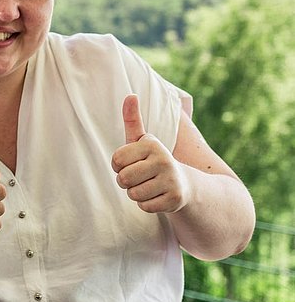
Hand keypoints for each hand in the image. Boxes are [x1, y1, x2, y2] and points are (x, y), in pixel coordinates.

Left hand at [112, 94, 189, 212]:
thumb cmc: (154, 160)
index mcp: (152, 144)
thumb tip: (130, 95)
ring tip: (149, 186)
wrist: (185, 184)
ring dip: (136, 194)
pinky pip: (145, 206)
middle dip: (125, 182)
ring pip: (133, 194)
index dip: (118, 165)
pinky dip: (147, 204)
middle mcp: (164, 159)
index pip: (116, 160)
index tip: (131, 163)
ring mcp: (172, 180)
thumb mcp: (142, 141)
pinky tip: (158, 196)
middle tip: (140, 177)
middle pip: (123, 179)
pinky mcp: (175, 199)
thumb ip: (133, 120)